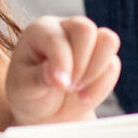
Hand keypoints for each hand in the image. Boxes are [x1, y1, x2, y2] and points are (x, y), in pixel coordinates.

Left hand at [5, 16, 119, 124]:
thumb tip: (59, 77)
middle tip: (67, 86)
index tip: (60, 85)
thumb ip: (39, 78)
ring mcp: (88, 41)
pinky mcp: (104, 57)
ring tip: (78, 90)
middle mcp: (65, 28)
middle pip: (85, 28)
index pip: (57, 38)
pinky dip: (101, 85)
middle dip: (80, 64)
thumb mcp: (24, 88)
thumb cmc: (28, 92)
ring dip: (96, 71)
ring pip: (108, 40)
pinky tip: (83, 96)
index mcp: (40, 31)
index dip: (62, 62)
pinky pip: (113, 65)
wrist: (45, 109)